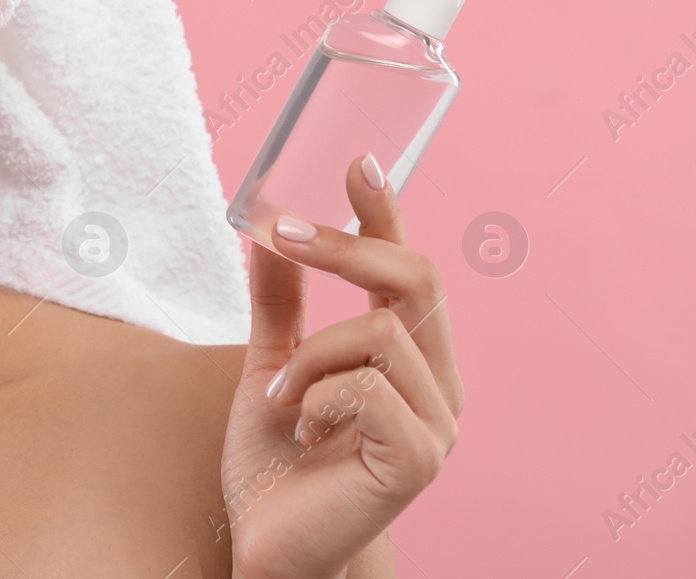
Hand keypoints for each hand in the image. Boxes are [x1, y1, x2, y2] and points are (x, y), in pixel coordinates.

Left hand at [220, 153, 463, 578]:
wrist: (271, 545)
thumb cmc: (277, 462)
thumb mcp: (269, 364)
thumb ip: (277, 302)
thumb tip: (262, 226)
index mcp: (407, 354)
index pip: (405, 266)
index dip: (387, 210)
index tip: (360, 158)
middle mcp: (436, 380)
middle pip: (414, 278)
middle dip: (343, 245)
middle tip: (278, 230)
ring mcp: (436, 421)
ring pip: (375, 331)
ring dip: (308, 356)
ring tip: (282, 398)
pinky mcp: (419, 457)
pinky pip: (365, 386)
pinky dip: (316, 395)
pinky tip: (301, 430)